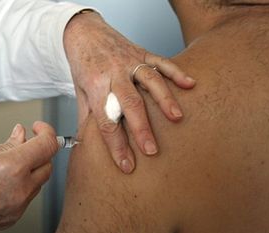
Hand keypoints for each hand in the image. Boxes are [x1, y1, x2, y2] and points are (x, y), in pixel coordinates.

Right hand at [0, 122, 58, 232]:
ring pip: (39, 181)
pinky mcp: (14, 217)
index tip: (39, 129)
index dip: (46, 132)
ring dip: (31, 168)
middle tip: (25, 142)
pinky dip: (22, 184)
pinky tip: (4, 179)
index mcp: (11, 168)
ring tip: (9, 162)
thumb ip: (5, 145)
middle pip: (47, 164)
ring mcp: (19, 206)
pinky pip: (28, 196)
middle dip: (39, 150)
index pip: (47, 146)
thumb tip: (20, 135)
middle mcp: (20, 188)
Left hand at [64, 11, 195, 173]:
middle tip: (151, 150)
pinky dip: (176, 72)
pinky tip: (189, 84)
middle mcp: (113, 74)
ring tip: (177, 119)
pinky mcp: (141, 53)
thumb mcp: (79, 91)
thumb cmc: (83, 64)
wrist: (83, 32)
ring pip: (149, 81)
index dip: (116, 145)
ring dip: (164, 100)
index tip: (126, 165)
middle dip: (141, 129)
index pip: (106, 121)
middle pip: (129, 103)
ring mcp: (129, 62)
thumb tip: (87, 145)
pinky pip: (161, 62)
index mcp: (96, 86)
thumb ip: (88, 117)